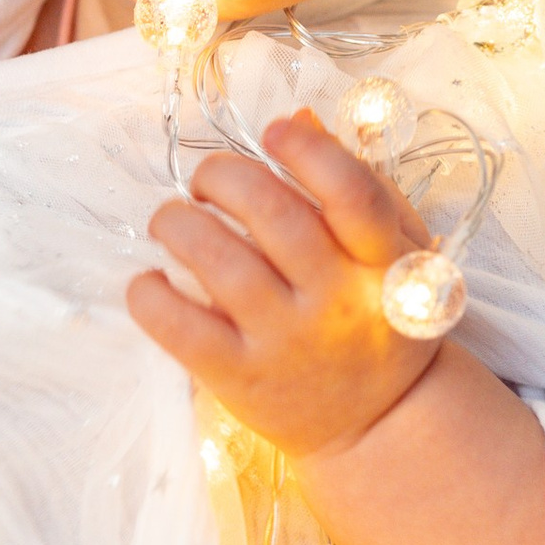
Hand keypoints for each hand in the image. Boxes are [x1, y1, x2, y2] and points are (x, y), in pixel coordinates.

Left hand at [128, 107, 437, 459]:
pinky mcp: (242, 379)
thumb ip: (359, 187)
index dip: (305, 149)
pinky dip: (150, 295)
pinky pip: (180, 328)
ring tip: (172, 220)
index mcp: (382, 262)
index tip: (272, 133)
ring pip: (218, 261)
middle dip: (223, 176)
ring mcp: (287, 341)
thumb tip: (298, 121)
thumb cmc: (379, 320)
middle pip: (272, 214)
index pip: (349, 192)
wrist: (382, 423)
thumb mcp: (394, 253)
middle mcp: (337, 300)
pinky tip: (150, 279)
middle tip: (207, 183)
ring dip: (177, 222)